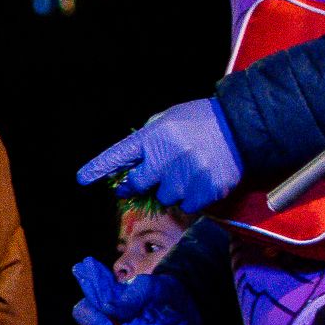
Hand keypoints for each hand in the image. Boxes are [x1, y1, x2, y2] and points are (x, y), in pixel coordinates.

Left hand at [73, 98, 243, 212]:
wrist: (242, 127)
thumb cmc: (202, 121)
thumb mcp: (170, 119)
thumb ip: (149, 139)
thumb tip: (131, 162)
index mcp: (154, 136)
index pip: (119, 155)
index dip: (99, 168)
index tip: (82, 178)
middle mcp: (166, 157)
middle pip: (138, 185)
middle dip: (139, 183)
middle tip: (151, 176)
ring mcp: (185, 177)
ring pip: (165, 197)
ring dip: (172, 188)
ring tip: (189, 169)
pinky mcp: (204, 191)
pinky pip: (186, 205)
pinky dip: (191, 197)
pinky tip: (201, 179)